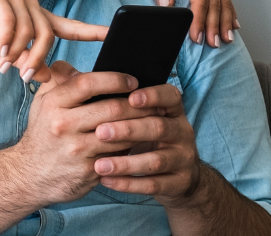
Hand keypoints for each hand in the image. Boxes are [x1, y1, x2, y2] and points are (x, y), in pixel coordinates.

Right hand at [0, 0, 106, 79]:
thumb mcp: (11, 55)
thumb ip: (30, 63)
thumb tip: (46, 77)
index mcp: (41, 20)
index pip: (71, 26)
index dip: (92, 31)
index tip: (112, 33)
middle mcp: (33, 7)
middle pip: (48, 34)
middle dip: (38, 58)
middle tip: (26, 76)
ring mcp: (18, 0)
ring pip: (29, 30)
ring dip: (17, 52)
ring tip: (5, 65)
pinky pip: (10, 21)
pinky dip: (6, 40)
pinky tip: (0, 52)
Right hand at [9, 61, 157, 203]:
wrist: (30, 175)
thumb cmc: (43, 134)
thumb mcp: (43, 102)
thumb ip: (59, 79)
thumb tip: (80, 66)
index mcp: (53, 103)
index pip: (88, 83)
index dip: (115, 79)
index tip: (133, 81)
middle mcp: (62, 126)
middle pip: (111, 108)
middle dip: (138, 104)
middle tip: (154, 101)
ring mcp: (76, 150)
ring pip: (121, 133)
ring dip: (142, 125)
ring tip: (155, 118)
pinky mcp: (89, 170)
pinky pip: (120, 155)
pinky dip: (134, 146)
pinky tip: (142, 140)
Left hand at [92, 81, 202, 203]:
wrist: (180, 177)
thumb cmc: (150, 139)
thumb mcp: (145, 119)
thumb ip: (124, 105)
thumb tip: (86, 86)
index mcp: (174, 112)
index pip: (171, 96)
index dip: (153, 95)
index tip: (130, 97)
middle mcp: (183, 132)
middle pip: (159, 127)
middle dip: (129, 129)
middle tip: (100, 131)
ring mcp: (183, 159)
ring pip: (156, 160)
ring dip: (126, 163)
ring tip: (99, 165)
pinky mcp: (179, 183)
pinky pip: (153, 184)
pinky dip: (128, 184)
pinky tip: (106, 180)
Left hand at [145, 0, 237, 46]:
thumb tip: (165, 5)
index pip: (200, 1)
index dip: (199, 21)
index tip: (196, 37)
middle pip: (215, 5)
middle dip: (214, 27)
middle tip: (212, 44)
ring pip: (224, 3)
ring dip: (225, 23)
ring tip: (226, 40)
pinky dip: (230, 12)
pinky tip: (234, 25)